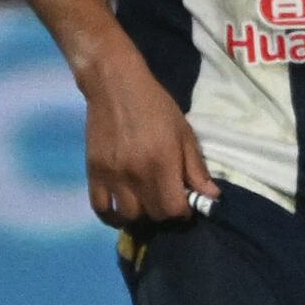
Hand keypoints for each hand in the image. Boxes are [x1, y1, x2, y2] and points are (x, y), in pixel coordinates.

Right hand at [80, 50, 217, 226]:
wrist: (116, 88)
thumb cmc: (156, 106)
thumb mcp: (184, 132)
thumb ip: (196, 167)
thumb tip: (211, 196)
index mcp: (162, 163)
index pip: (173, 208)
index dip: (184, 211)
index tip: (187, 203)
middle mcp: (135, 175)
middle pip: (152, 215)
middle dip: (166, 213)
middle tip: (169, 200)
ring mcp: (111, 177)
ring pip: (128, 216)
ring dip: (142, 215)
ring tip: (148, 202)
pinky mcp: (93, 175)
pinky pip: (100, 209)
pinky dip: (113, 216)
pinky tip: (124, 210)